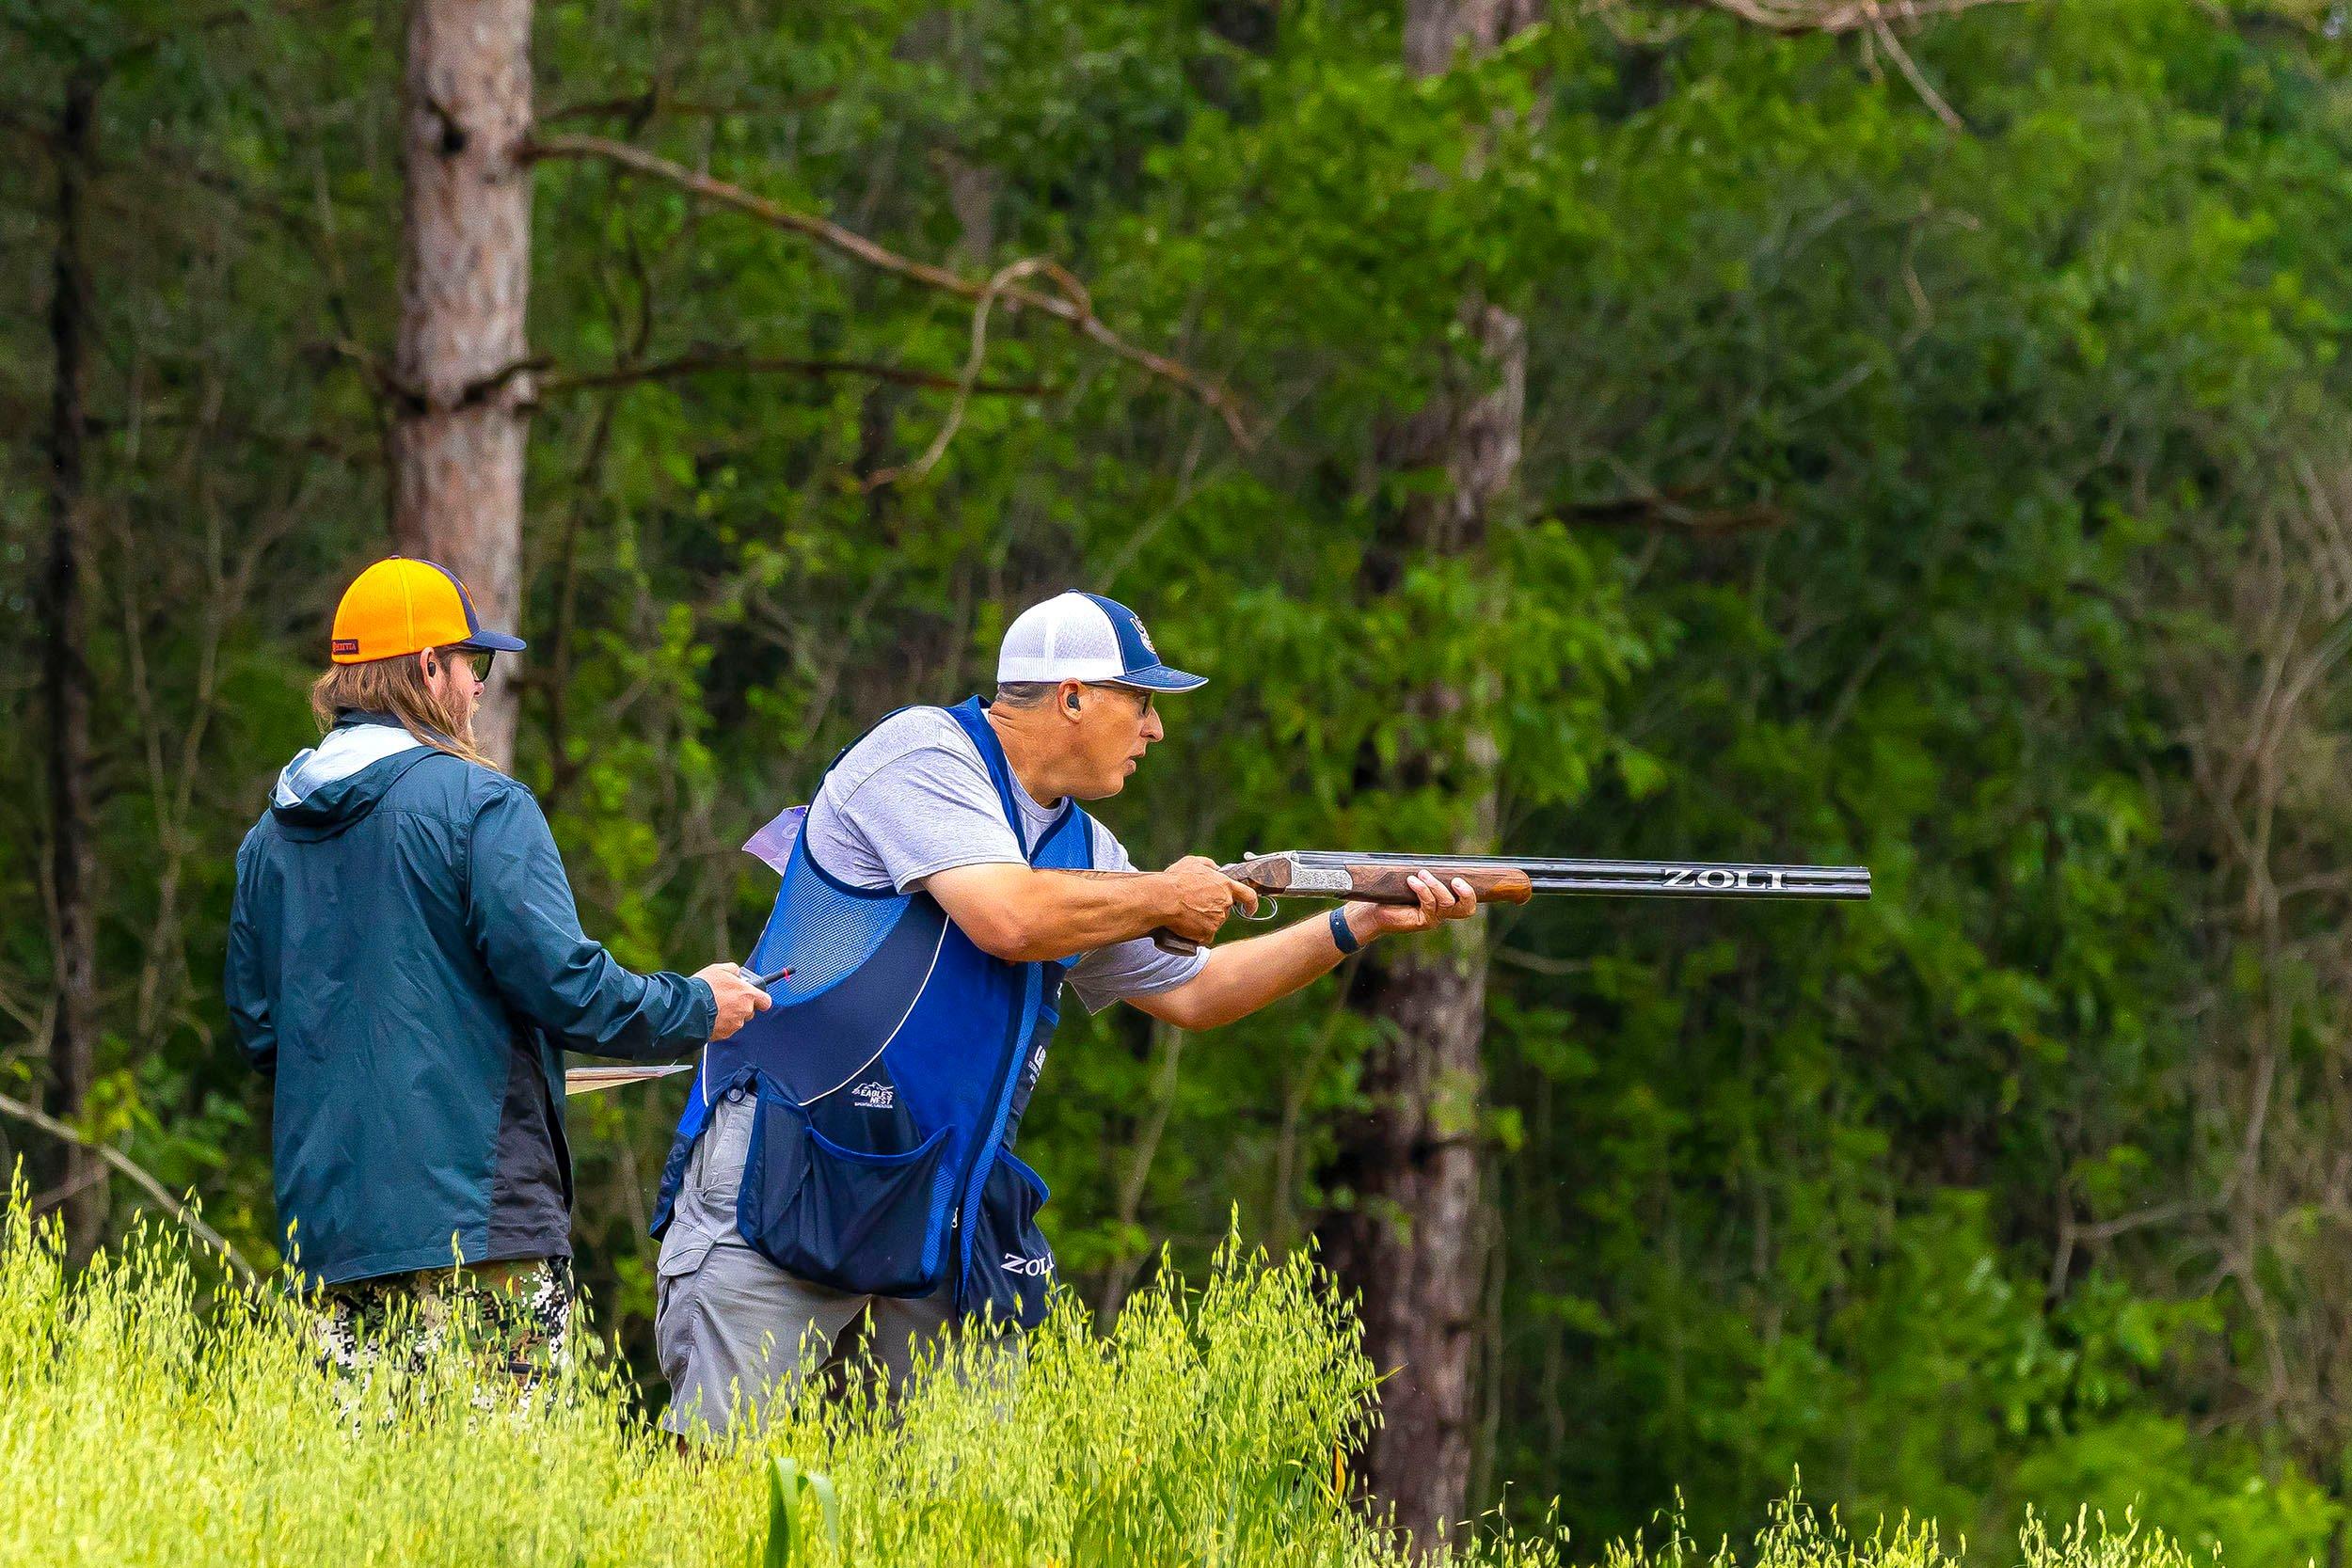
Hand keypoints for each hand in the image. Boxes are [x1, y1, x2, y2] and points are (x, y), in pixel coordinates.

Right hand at [696, 963, 773, 1040]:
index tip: (753, 996)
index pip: (765, 1001)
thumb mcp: (720, 969)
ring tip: (715, 1007)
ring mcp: (734, 1025)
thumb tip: (737, 973)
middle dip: (740, 1005)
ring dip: (729, 1015)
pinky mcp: (723, 1034)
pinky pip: (725, 1028)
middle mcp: (744, 1011)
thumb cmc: (705, 987)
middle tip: (727, 998)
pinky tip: (709, 1016)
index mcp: (748, 995)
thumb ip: (734, 970)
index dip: (760, 999)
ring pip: (736, 1020)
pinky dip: (720, 1023)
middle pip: (749, 1011)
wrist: (688, 1006)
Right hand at [1160, 855, 1259, 944]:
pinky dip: (1195, 933)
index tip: (1250, 909)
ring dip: (1203, 921)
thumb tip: (1215, 868)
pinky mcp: (1207, 933)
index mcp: (1225, 885)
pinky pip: (1203, 936)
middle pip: (1224, 911)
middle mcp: (1224, 904)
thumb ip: (1209, 864)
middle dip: (1213, 910)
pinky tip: (1184, 924)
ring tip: (1185, 913)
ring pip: (1213, 923)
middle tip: (1195, 905)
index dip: (1251, 904)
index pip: (1248, 895)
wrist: (1163, 899)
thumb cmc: (1176, 879)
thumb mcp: (1193, 862)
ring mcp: (1217, 920)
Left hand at [1347, 872, 1478, 941]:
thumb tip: (1433, 858)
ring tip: (1422, 874)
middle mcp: (1442, 914)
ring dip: (1436, 886)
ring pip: (1446, 903)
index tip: (1461, 876)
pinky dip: (1422, 890)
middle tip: (1456, 880)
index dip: (1471, 893)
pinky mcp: (1422, 922)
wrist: (1372, 912)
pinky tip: (1412, 881)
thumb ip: (1425, 874)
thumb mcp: (1412, 881)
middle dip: (1466, 894)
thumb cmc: (1391, 894)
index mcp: (1443, 904)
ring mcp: (1433, 919)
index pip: (1467, 903)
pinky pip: (1429, 905)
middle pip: (1466, 909)